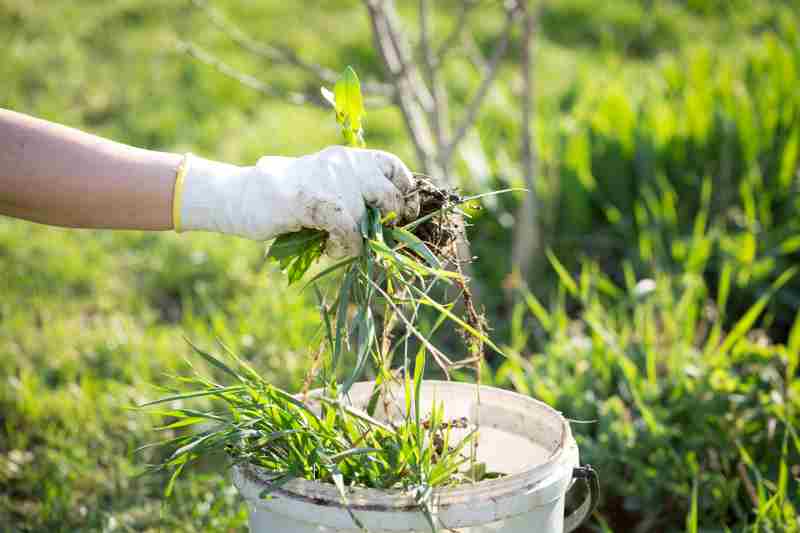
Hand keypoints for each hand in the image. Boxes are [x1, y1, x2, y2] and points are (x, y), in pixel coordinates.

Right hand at [178, 146, 419, 257]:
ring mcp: (331, 181)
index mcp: (347, 156)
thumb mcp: (324, 183)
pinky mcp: (317, 202)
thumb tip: (389, 215)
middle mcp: (344, 163)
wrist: (242, 195)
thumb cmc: (284, 196)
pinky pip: (349, 232)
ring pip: (369, 219)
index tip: (403, 211)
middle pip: (390, 195)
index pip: (393, 165)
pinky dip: (344, 246)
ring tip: (338, 243)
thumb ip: (353, 191)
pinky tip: (330, 248)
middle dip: (388, 221)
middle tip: (373, 235)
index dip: (404, 190)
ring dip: (359, 240)